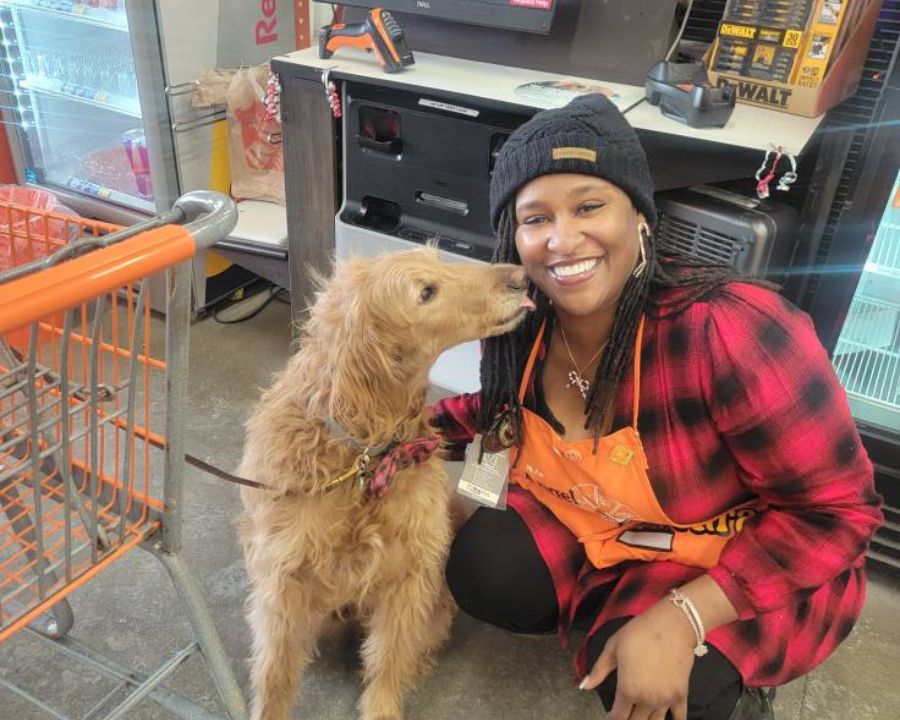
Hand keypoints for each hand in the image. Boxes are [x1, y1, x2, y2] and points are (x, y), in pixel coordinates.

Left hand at [579, 600, 696, 719]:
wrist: (671, 625)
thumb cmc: (639, 633)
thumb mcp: (612, 647)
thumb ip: (598, 670)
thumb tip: (584, 686)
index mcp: (628, 689)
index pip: (618, 716)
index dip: (612, 717)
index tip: (610, 714)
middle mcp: (647, 699)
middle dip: (628, 719)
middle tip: (624, 712)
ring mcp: (666, 699)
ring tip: (639, 715)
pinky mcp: (681, 694)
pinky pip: (679, 717)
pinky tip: (667, 719)